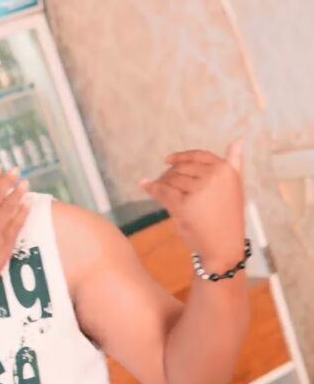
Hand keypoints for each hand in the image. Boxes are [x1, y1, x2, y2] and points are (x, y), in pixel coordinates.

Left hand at [141, 139, 244, 266]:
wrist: (224, 245)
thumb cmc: (227, 216)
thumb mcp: (235, 187)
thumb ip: (234, 163)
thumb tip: (239, 138)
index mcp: (227, 170)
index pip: (198, 156)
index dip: (181, 157)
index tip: (167, 160)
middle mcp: (214, 177)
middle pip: (181, 168)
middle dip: (169, 174)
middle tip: (163, 182)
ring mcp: (199, 190)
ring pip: (170, 179)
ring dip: (161, 183)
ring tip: (159, 189)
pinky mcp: (184, 204)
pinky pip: (162, 190)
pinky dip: (151, 188)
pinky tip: (144, 185)